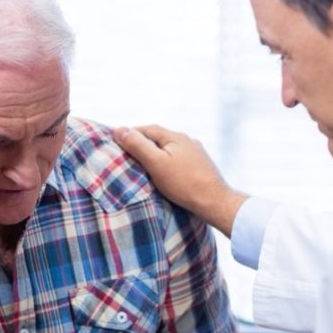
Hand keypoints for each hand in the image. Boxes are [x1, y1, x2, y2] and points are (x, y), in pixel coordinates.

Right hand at [113, 124, 247, 236]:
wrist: (215, 202)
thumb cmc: (184, 184)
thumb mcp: (156, 163)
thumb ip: (138, 146)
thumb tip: (119, 130)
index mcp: (176, 137)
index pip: (147, 129)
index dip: (131, 133)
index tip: (117, 142)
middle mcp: (188, 141)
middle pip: (159, 138)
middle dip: (143, 144)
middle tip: (127, 154)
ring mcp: (196, 154)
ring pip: (170, 150)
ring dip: (156, 154)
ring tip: (143, 166)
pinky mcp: (201, 167)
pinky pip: (179, 160)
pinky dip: (168, 163)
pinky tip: (165, 174)